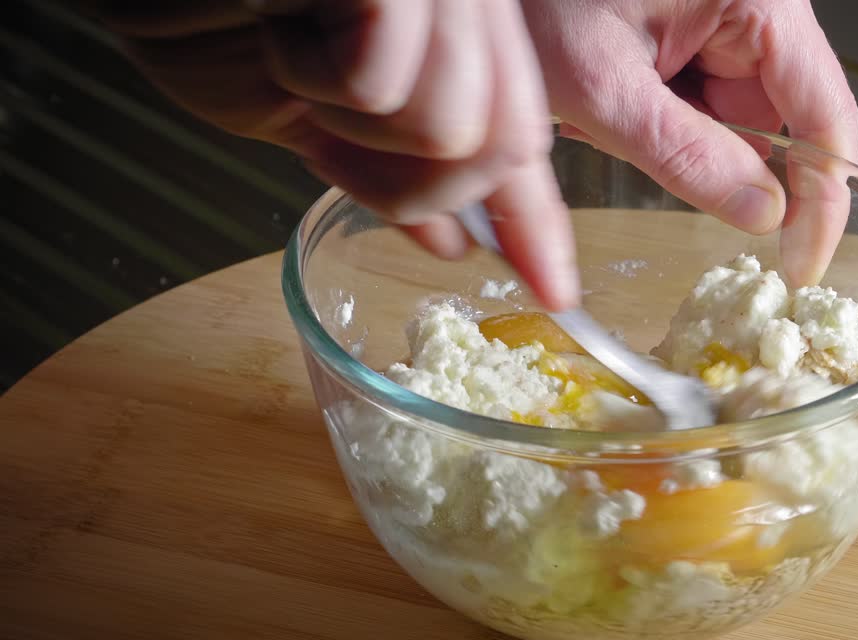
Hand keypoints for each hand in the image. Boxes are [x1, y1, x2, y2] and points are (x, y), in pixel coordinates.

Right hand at [86, 0, 578, 309]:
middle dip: (412, 177)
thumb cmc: (203, 14)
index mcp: (458, 26)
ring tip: (292, 56)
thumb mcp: (314, 114)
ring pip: (451, 129)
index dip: (537, 228)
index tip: (555, 293)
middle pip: (499, 148)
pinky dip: (311, 80)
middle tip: (329, 125)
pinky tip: (277, 31)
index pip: (516, 142)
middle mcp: (466, 2)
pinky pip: (383, 86)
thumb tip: (454, 243)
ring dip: (350, 124)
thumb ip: (394, 173)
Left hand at [522, 0, 857, 286]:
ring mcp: (730, 9)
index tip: (800, 269)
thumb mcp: (600, 86)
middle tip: (632, 147)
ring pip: (736, 112)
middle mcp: (760, 1)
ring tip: (601, 107)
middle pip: (780, 117)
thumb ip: (686, 156)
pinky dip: (657, 112)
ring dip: (676, 135)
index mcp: (760, 0)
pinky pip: (703, 91)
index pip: (825, 115)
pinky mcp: (699, 19)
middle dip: (714, 158)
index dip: (819, 201)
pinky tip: (609, 92)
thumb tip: (762, 215)